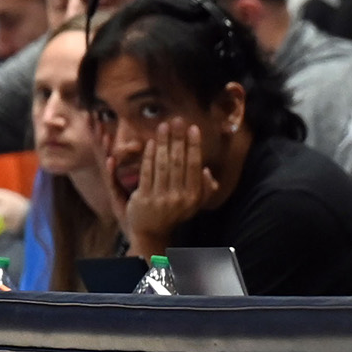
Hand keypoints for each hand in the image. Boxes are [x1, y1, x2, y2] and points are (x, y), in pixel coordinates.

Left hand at [111, 117, 219, 257]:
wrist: (152, 231)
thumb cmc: (174, 211)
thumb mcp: (194, 204)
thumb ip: (204, 189)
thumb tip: (207, 172)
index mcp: (194, 197)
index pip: (194, 166)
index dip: (194, 146)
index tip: (193, 128)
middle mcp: (179, 198)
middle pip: (178, 162)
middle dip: (178, 139)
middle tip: (177, 120)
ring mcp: (160, 199)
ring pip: (163, 164)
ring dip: (163, 142)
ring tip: (164, 126)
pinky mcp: (144, 198)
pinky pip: (147, 172)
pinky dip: (149, 155)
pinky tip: (151, 142)